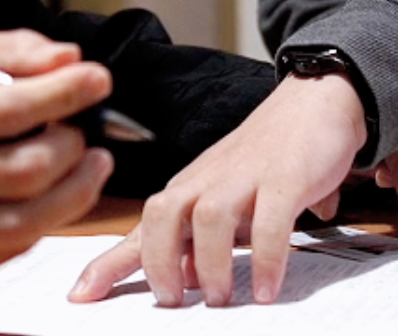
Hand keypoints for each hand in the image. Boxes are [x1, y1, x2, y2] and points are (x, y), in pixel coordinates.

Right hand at [0, 29, 115, 281]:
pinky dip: (49, 218)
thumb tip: (68, 60)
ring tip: (91, 163)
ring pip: (28, 222)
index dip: (61, 94)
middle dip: (72, 145)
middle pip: (24, 171)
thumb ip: (13, 51)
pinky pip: (16, 248)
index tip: (97, 81)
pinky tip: (54, 193)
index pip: (4, 110)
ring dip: (77, 188)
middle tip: (82, 131)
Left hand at [70, 73, 366, 307]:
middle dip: (158, 260)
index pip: (142, 227)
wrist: (316, 98)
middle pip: (163, 214)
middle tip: (169, 300)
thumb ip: (200, 237)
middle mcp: (209, 179)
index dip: (110, 262)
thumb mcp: (226, 196)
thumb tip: (183, 279)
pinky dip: (266, 257)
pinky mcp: (285, 177)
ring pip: (209, 216)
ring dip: (209, 262)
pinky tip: (266, 288)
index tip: (82, 294)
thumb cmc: (268, 153)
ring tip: (218, 298)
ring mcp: (245, 176)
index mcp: (190, 186)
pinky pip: (271, 219)